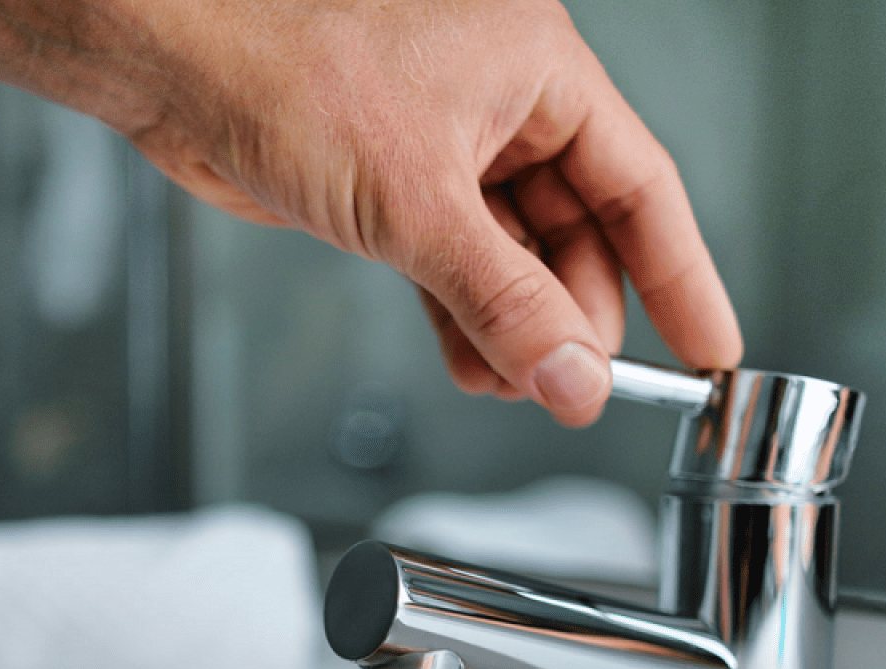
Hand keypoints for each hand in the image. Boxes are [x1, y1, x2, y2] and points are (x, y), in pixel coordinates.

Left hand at [0, 0, 742, 425]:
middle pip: (577, 232)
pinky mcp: (387, 184)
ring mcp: (442, 144)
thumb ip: (505, 301)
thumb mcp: (418, 203)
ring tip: (511, 385)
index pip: (640, 185)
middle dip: (573, 318)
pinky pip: (453, 264)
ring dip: (515, 329)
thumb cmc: (283, 65)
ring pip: (512, 256)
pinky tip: (472, 363)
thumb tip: (574, 375)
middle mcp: (498, 101)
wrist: (175, 63)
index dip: (679, 274)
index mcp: (537, 69)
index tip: (710, 348)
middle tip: (567, 387)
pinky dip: (464, 317)